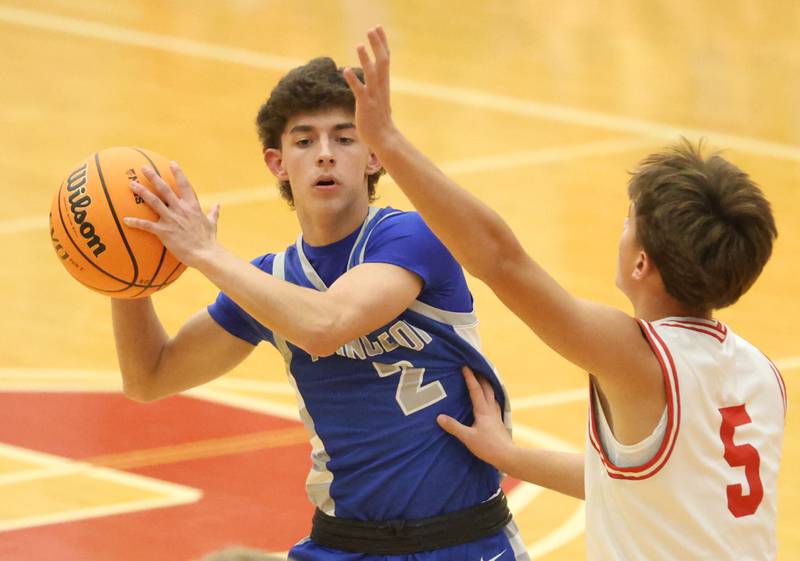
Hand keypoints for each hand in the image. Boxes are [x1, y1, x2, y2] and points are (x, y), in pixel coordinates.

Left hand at [123, 162, 220, 268]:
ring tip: (131, 184)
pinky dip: (136, 222)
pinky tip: (125, 220)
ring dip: (142, 192)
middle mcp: (181, 209)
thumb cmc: (209, 240)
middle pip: (164, 189)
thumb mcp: (212, 223)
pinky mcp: (164, 232)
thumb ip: (213, 213)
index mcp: (192, 206)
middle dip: (153, 177)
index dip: (178, 173)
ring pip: (154, 202)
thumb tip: (217, 205)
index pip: (184, 185)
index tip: (172, 163)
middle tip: (143, 168)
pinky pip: (147, 225)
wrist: (206, 254)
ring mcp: (172, 220)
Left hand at [343, 25, 398, 149]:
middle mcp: (381, 87)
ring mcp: (374, 97)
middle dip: (377, 45)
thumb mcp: (379, 98)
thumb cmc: (379, 119)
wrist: (384, 138)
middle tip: (372, 28)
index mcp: (384, 84)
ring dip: (365, 59)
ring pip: (371, 74)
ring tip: (359, 45)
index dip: (382, 43)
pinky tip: (345, 71)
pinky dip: (353, 80)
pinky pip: (359, 91)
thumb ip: (375, 85)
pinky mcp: (365, 106)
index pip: (385, 59)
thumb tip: (371, 75)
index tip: (378, 28)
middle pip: (382, 62)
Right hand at [437, 367, 515, 470]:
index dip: (470, 377)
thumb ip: (454, 427)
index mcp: (483, 411)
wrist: (508, 456)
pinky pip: (495, 404)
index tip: (465, 366)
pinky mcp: (499, 422)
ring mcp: (497, 416)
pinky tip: (491, 402)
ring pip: (493, 395)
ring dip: (487, 386)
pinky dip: (491, 398)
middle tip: (475, 368)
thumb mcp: (468, 438)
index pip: (476, 390)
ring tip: (483, 381)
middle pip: (488, 388)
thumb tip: (439, 417)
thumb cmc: (488, 447)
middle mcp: (491, 410)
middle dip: (481, 377)